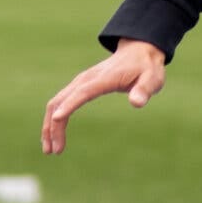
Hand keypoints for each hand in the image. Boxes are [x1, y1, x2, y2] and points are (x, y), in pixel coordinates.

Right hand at [41, 38, 165, 154]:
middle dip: (53, 125)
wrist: (138, 51)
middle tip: (54, 151)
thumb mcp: (152, 79)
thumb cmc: (146, 68)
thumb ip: (144, 90)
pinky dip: (54, 119)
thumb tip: (136, 103)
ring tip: (50, 149)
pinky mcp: (79, 87)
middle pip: (62, 100)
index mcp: (104, 78)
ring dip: (49, 125)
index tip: (57, 119)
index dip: (70, 105)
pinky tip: (54, 135)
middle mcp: (86, 79)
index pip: (83, 92)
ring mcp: (80, 82)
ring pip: (56, 102)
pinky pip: (60, 102)